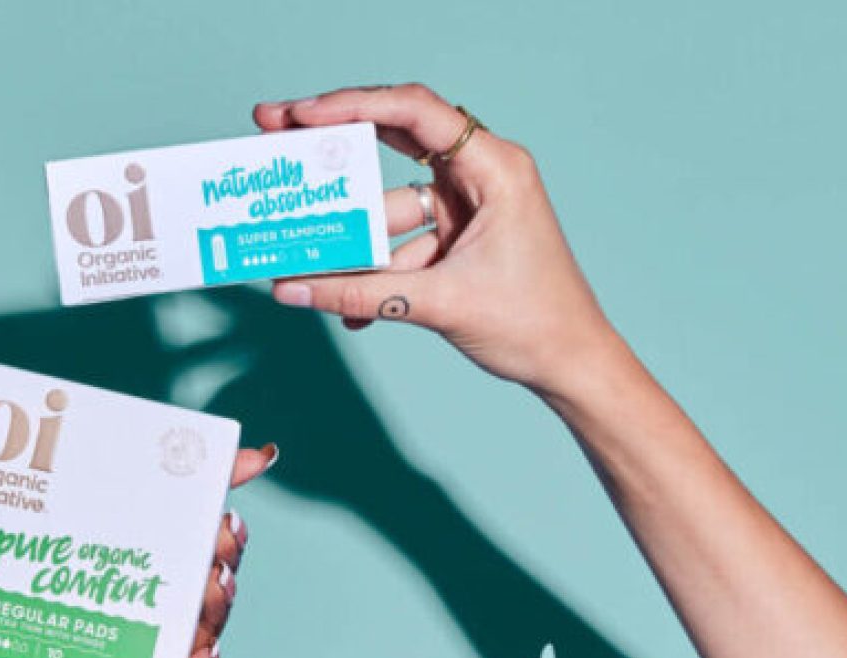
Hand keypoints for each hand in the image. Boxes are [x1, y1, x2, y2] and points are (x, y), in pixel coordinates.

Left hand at [0, 431, 277, 657]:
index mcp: (85, 539)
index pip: (161, 508)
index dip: (216, 480)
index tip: (251, 457)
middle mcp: (105, 589)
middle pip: (193, 569)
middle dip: (224, 550)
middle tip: (218, 537)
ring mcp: (100, 641)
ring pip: (186, 630)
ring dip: (215, 609)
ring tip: (209, 590)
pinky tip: (198, 656)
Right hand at [255, 85, 616, 392]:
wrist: (569, 363)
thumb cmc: (534, 322)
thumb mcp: (440, 304)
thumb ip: (362, 295)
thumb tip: (295, 289)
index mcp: (493, 168)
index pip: (414, 112)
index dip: (353, 105)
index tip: (301, 115)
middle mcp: (478, 176)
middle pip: (393, 141)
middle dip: (334, 147)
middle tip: (277, 133)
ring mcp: (465, 209)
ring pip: (388, 207)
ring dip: (350, 238)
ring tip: (301, 254)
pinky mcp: (455, 243)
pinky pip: (399, 247)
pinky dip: (372, 273)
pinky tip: (344, 305)